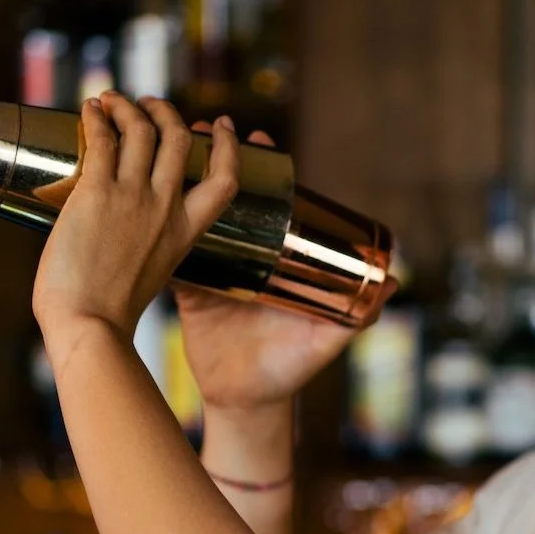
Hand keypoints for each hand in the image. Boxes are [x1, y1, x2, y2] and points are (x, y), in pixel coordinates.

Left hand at [32, 93, 238, 365]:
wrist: (90, 323)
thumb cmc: (109, 312)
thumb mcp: (151, 274)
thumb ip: (148, 247)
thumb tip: (122, 235)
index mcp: (186, 233)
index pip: (224, 181)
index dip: (227, 147)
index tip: (222, 126)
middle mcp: (166, 208)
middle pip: (180, 141)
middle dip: (166, 113)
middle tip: (150, 105)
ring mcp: (133, 198)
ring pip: (144, 131)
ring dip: (129, 106)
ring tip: (113, 100)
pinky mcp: (97, 193)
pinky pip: (103, 140)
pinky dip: (98, 117)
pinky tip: (90, 109)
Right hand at [173, 123, 390, 413]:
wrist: (247, 403)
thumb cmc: (291, 370)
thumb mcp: (326, 339)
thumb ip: (360, 316)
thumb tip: (393, 280)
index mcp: (276, 262)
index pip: (271, 205)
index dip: (264, 171)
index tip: (257, 139)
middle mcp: (246, 261)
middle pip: (229, 202)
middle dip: (216, 163)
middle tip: (206, 130)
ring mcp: (216, 274)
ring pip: (195, 219)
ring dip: (182, 183)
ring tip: (170, 149)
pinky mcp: (188, 292)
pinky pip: (171, 256)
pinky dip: (157, 231)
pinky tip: (141, 197)